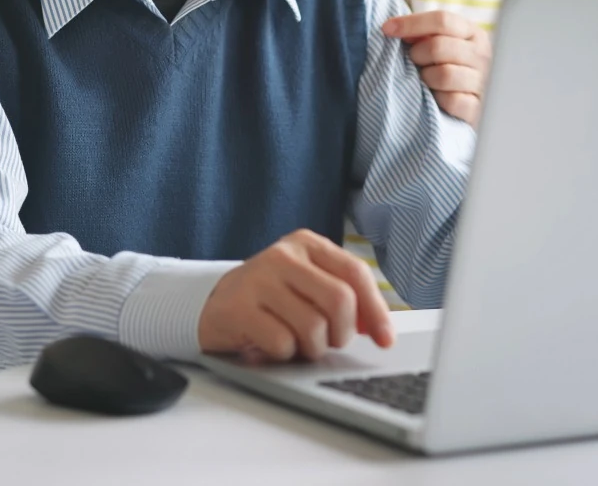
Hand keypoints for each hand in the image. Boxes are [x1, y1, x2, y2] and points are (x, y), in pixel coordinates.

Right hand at [198, 230, 394, 361]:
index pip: (355, 273)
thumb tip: (379, 328)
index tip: (385, 340)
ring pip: (313, 327)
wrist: (212, 306)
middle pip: (340, 301)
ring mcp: (259, 279)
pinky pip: (282, 343)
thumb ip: (343, 296)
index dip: (376, 310)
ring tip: (296, 343)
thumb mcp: (307, 284)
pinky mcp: (238, 308)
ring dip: (312, 348)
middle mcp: (283, 255)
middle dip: (341, 333)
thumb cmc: (270, 300)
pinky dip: (283, 354)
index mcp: (307, 244)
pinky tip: (271, 345)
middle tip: (328, 342)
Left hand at [380, 10, 492, 125]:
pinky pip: (452, 100)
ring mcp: (483, 81)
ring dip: (426, 78)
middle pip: (438, 46)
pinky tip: (437, 98)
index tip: (387, 29)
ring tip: (426, 80)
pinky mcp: (478, 107)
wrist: (473, 103)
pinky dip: (439, 99)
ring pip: (444, 74)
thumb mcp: (442, 44)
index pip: (442, 20)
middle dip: (417, 54)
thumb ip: (423, 34)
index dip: (411, 23)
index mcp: (473, 33)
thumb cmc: (450, 68)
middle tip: (414, 62)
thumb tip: (393, 28)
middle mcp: (482, 54)